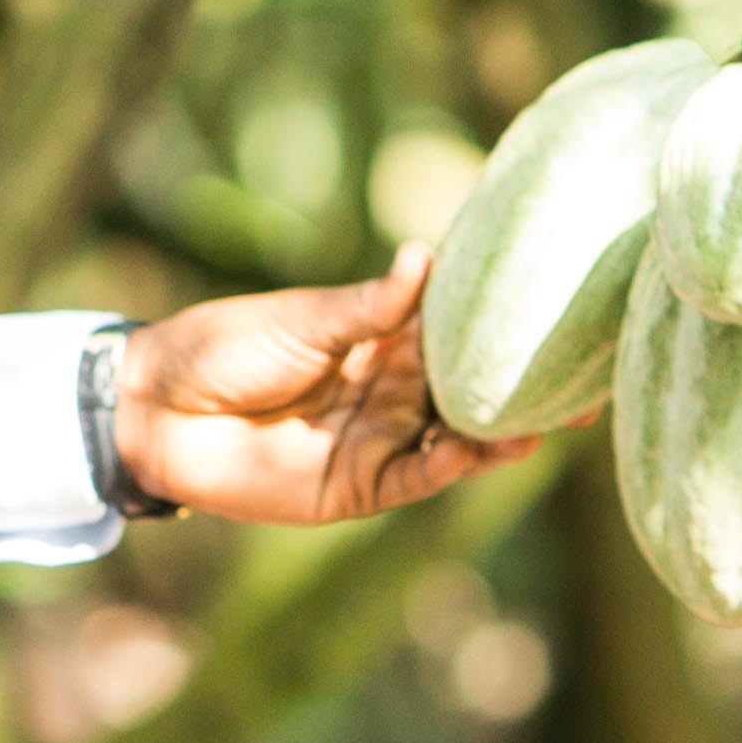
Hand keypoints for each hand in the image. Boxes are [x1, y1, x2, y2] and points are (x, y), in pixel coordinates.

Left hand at [105, 251, 519, 524]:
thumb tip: (426, 256)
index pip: (454, 331)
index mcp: (377, 338)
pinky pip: (416, 477)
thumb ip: (369, 305)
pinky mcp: (356, 486)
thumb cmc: (222, 347)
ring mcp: (377, 439)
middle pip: (468, 389)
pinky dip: (451, 465)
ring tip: (549, 419)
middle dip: (521, 386)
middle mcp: (389, 389)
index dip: (503, 326)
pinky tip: (485, 449)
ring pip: (454, 438)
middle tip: (586, 379)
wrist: (155, 410)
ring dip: (499, 431)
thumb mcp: (302, 319)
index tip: (560, 311)